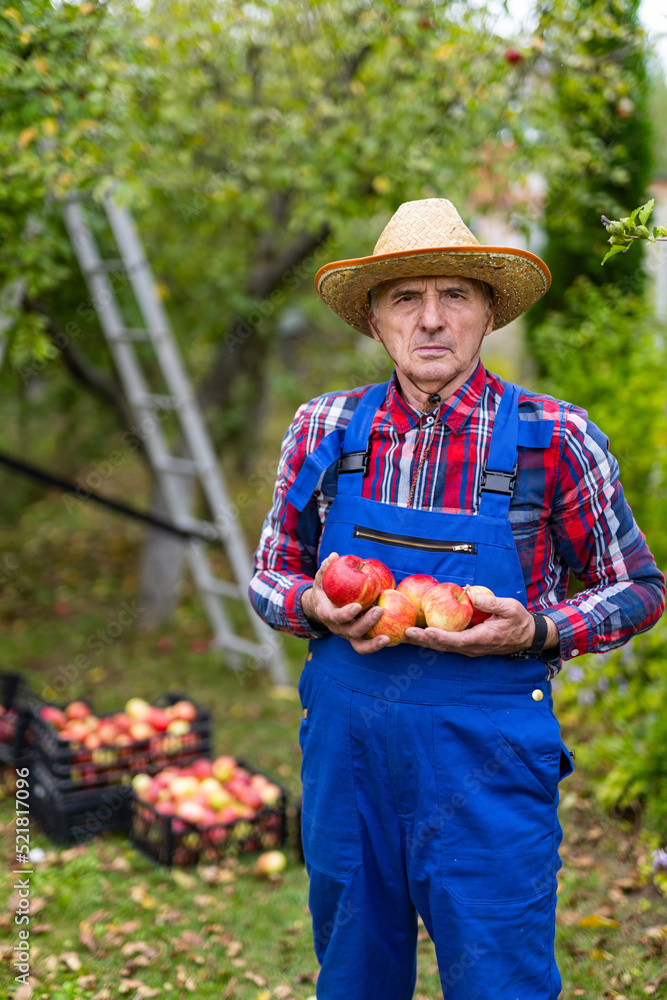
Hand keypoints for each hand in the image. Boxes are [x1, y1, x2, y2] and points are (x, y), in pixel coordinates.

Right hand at [301, 552, 390, 654]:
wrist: (320, 608)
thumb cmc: (324, 591)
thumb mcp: (321, 579)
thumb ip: (326, 569)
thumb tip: (334, 556)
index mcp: (327, 614)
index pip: (336, 616)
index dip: (346, 613)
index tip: (357, 605)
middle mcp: (338, 627)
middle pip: (352, 631)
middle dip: (366, 623)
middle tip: (380, 610)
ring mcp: (348, 634)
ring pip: (359, 645)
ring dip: (373, 643)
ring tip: (387, 638)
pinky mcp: (357, 638)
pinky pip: (367, 645)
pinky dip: (377, 644)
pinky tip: (391, 638)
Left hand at [404, 591, 557, 656]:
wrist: (527, 636)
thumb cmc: (519, 621)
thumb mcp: (510, 608)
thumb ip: (492, 603)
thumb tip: (472, 594)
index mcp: (482, 639)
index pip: (458, 640)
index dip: (442, 637)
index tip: (428, 632)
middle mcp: (472, 647)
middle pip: (444, 646)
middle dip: (424, 640)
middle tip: (406, 633)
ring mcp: (468, 648)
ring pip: (442, 647)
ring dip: (424, 641)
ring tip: (404, 635)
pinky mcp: (465, 644)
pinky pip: (446, 643)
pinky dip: (431, 639)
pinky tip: (417, 633)